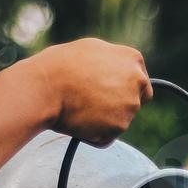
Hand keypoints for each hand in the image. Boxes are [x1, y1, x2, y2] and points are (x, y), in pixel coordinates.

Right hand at [26, 39, 152, 145]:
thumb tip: (118, 72)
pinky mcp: (118, 127)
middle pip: (135, 102)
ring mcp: (130, 106)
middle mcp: (137, 81)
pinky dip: (94, 135)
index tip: (110, 93)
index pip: (141, 82)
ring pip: (120, 121)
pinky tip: (78, 121)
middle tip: (92, 104)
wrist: (45, 88)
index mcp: (132, 59)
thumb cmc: (61, 66)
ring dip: (104, 120)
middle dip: (118, 106)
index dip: (125, 89)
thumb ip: (112, 63)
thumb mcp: (91, 50)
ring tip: (79, 108)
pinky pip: (107, 137)